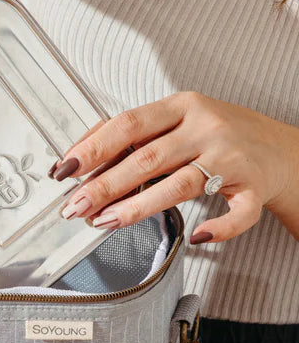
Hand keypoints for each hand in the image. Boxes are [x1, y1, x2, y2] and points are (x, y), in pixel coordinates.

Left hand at [52, 91, 298, 243]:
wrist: (282, 149)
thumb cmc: (216, 135)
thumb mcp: (175, 120)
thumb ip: (131, 135)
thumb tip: (77, 156)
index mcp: (182, 106)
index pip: (129, 124)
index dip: (93, 147)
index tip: (65, 169)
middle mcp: (206, 128)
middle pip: (147, 158)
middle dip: (104, 185)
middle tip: (74, 206)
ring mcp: (232, 158)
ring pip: (180, 185)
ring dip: (137, 207)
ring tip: (104, 222)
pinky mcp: (255, 187)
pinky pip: (237, 213)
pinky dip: (218, 227)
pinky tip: (195, 236)